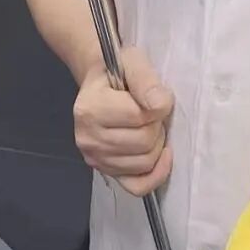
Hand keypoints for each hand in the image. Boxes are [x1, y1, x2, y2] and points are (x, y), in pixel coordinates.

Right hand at [73, 46, 173, 196]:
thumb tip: (160, 106)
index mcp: (90, 109)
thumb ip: (146, 81)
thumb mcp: (133, 63)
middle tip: (152, 112)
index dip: (158, 106)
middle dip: (157, 126)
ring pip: (144, 164)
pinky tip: (162, 156)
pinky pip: (137, 186)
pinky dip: (155, 174)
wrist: (102, 82)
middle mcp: (87, 138)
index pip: (139, 117)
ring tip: (148, 125)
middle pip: (143, 144)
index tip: (155, 94)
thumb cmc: (118, 71)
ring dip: (156, 144)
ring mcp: (95, 158)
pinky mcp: (106, 172)